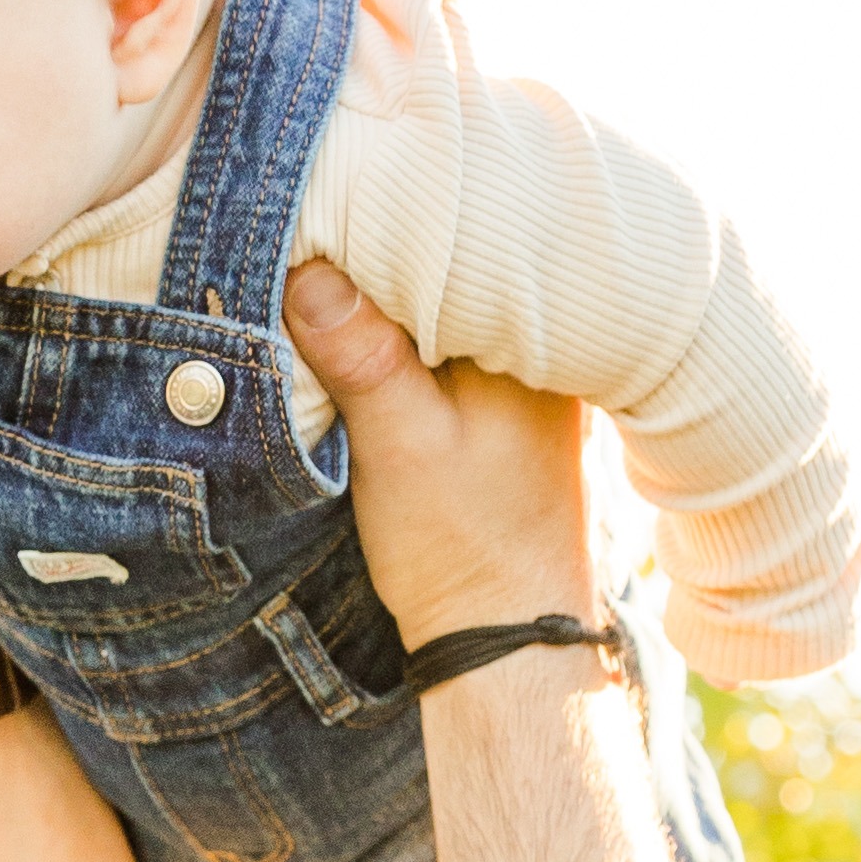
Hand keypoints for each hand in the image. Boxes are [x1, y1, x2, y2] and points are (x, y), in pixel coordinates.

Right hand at [282, 262, 595, 648]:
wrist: (508, 635)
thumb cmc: (462, 548)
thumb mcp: (398, 446)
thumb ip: (360, 356)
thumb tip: (310, 268)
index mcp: (536, 340)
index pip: (457, 244)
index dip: (384, 230)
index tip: (325, 226)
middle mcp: (550, 349)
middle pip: (460, 269)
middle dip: (391, 261)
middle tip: (322, 246)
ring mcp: (539, 380)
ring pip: (458, 309)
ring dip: (400, 306)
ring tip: (339, 287)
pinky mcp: (517, 412)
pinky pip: (463, 348)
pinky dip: (420, 343)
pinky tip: (379, 349)